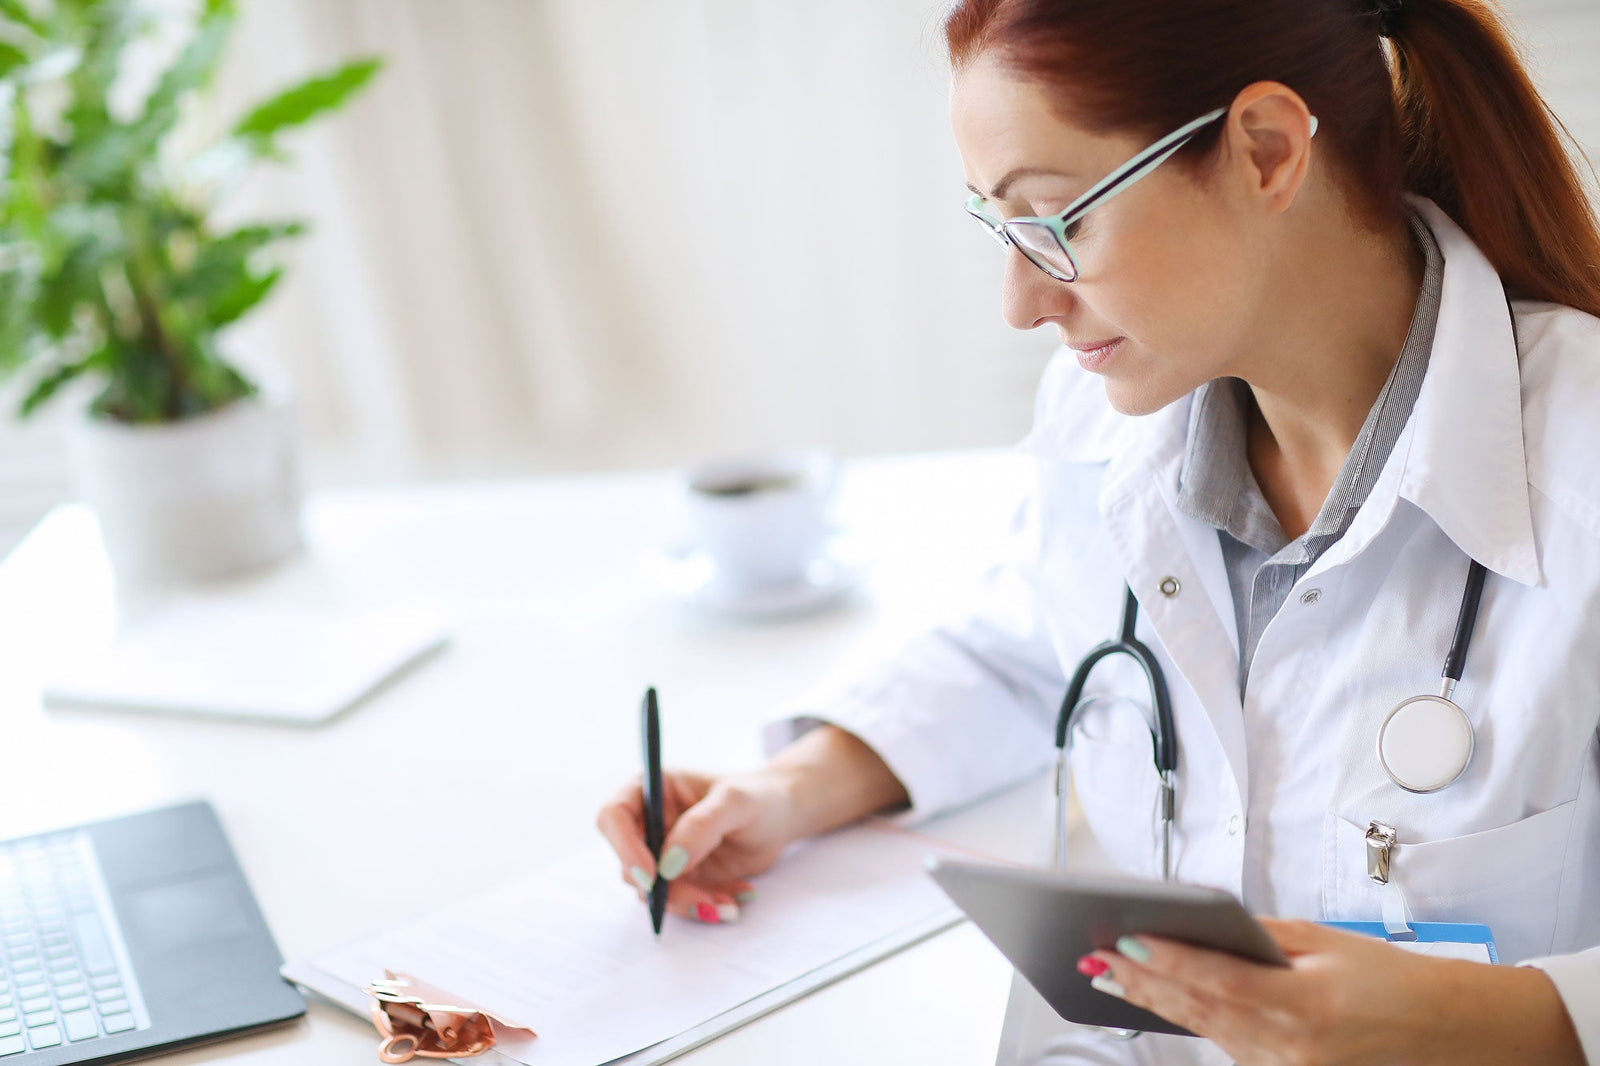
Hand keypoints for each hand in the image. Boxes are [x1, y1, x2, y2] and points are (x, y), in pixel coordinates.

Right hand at [595, 769, 796, 924]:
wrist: (780, 817)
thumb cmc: (758, 796)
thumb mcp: (735, 801)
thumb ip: (702, 825)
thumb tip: (669, 863)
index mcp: (652, 789)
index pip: (614, 816)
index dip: (624, 847)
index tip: (654, 875)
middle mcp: (649, 823)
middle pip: (630, 864)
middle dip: (663, 890)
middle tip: (702, 902)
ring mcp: (662, 854)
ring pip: (652, 892)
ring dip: (688, 903)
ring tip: (728, 901)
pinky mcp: (680, 880)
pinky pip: (679, 903)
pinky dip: (705, 906)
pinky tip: (735, 897)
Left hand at [1078, 919, 1584, 1064]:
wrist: (1452, 1034)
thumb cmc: (1396, 982)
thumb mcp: (1327, 942)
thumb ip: (1261, 937)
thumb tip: (1201, 923)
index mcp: (1304, 1006)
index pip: (1216, 980)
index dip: (1165, 960)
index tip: (1124, 939)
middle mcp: (1290, 1048)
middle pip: (1198, 1011)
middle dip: (1140, 984)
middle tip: (1093, 957)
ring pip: (1207, 1032)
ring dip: (1155, 1004)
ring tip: (1109, 975)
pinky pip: (1229, 1046)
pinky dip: (1194, 1021)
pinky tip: (1161, 1001)